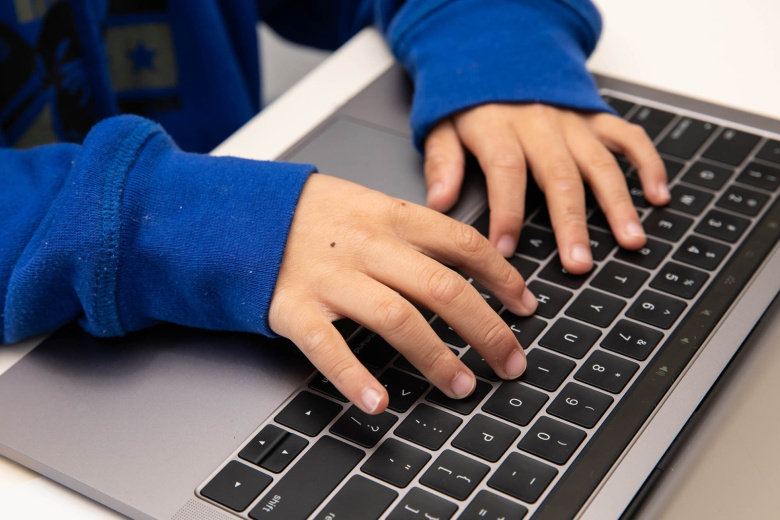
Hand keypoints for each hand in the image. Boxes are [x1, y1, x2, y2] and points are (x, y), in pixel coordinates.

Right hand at [269, 174, 537, 413]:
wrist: (240, 212)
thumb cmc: (311, 214)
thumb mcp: (368, 204)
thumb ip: (414, 230)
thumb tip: (470, 259)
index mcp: (390, 216)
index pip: (462, 244)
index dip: (502, 277)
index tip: (525, 306)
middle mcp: (367, 246)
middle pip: (442, 288)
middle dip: (486, 330)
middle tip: (510, 362)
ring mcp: (331, 278)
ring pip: (397, 318)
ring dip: (436, 357)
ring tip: (462, 386)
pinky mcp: (294, 308)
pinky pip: (329, 347)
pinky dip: (355, 378)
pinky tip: (379, 403)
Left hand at [424, 103, 670, 273]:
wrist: (498, 52)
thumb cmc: (470, 101)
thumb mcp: (442, 125)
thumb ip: (442, 162)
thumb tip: (439, 202)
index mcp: (498, 128)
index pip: (506, 172)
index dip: (507, 213)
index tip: (506, 251)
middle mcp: (540, 125)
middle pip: (559, 176)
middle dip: (571, 223)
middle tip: (579, 263)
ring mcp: (572, 121)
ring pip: (600, 163)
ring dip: (618, 204)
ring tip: (629, 241)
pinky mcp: (595, 117)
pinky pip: (628, 138)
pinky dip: (648, 164)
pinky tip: (658, 196)